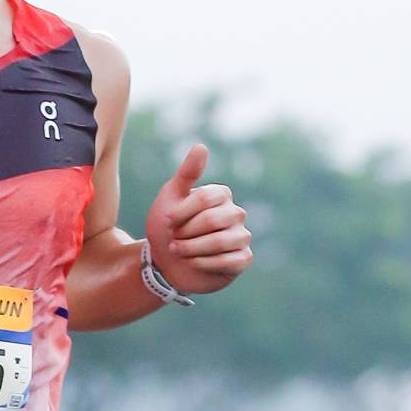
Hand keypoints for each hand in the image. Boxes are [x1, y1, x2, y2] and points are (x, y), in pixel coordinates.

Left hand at [145, 140, 252, 296]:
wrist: (166, 262)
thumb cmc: (168, 227)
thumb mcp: (171, 197)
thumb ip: (187, 173)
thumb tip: (201, 146)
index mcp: (222, 195)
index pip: (205, 198)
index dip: (182, 212)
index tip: (168, 220)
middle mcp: (236, 213)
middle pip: (212, 220)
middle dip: (186, 233)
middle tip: (174, 240)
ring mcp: (242, 236)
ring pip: (221, 242)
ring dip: (192, 250)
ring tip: (179, 252)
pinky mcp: (244, 258)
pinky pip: (228, 261)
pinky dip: (204, 263)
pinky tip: (193, 262)